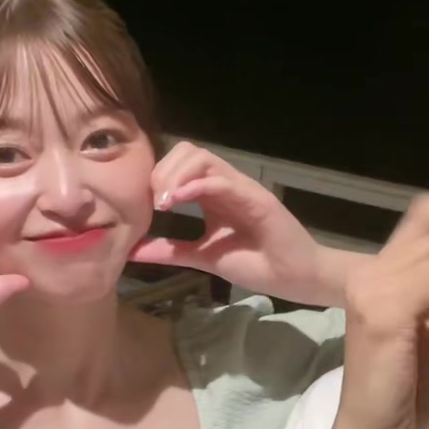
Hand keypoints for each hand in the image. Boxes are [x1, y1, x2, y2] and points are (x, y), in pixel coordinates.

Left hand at [127, 143, 347, 303]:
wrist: (296, 276)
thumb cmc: (256, 264)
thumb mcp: (202, 257)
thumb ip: (170, 250)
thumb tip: (133, 250)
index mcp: (213, 193)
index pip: (179, 164)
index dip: (156, 177)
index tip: (145, 206)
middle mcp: (226, 184)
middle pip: (187, 151)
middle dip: (162, 171)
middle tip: (153, 202)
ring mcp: (241, 188)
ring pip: (202, 158)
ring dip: (175, 175)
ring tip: (164, 203)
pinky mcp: (255, 198)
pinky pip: (221, 181)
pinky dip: (196, 186)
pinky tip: (178, 202)